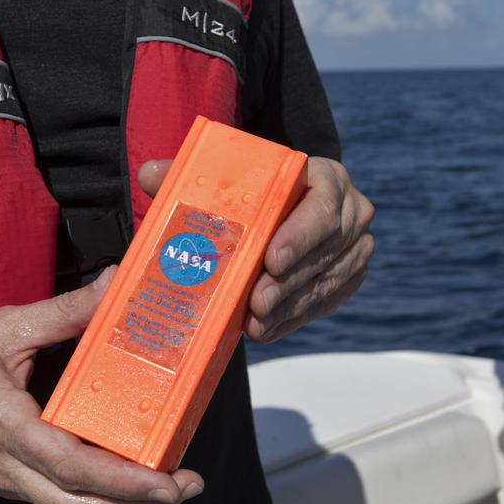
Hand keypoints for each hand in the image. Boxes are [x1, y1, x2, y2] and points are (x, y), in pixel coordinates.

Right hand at [0, 268, 203, 503]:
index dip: (123, 482)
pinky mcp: (15, 486)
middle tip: (187, 488)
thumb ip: (64, 312)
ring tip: (172, 491)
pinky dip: (104, 502)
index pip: (69, 467)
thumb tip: (115, 286)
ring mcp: (11, 483)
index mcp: (3, 425)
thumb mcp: (4, 328)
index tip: (167, 481)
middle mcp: (8, 466)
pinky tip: (134, 484)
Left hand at [138, 156, 373, 341]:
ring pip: (326, 282)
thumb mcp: (223, 180)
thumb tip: (150, 174)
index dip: (299, 235)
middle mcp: (350, 211)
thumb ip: (189, 174)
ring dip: (288, 307)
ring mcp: (354, 247)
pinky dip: (292, 319)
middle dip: (287, 281)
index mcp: (325, 177)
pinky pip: (325, 303)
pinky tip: (265, 330)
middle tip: (255, 304)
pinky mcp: (348, 277)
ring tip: (255, 322)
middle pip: (325, 251)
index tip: (270, 261)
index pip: (321, 206)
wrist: (281, 208)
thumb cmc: (250, 192)